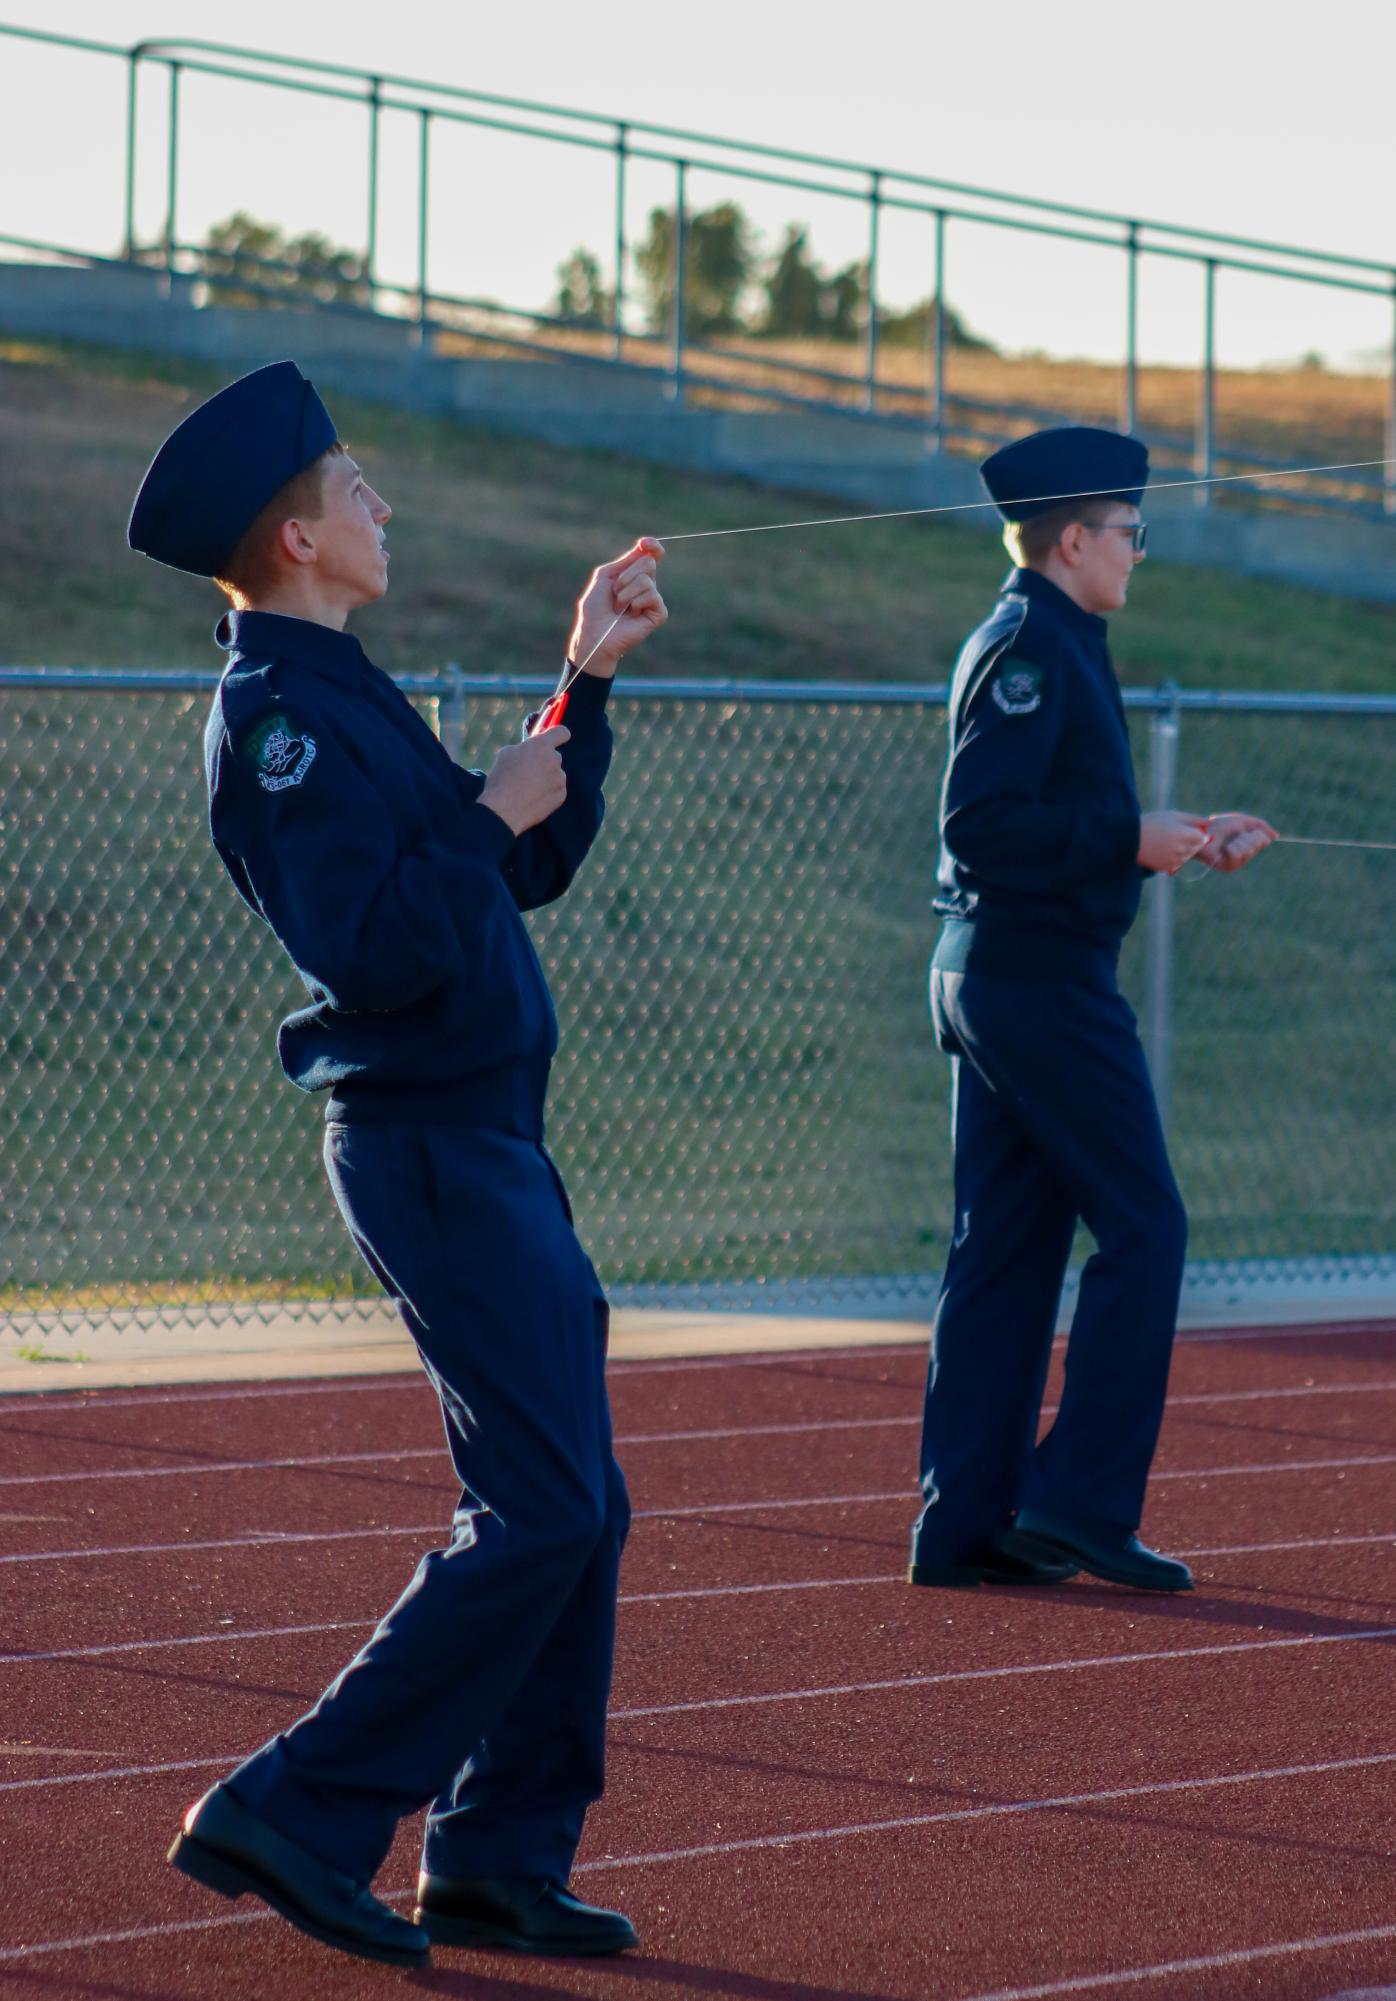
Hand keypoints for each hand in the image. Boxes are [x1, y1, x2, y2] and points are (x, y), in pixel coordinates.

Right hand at [478, 726, 569, 835]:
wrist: (504, 810)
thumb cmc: (501, 779)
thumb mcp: (506, 754)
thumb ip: (523, 748)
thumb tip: (529, 750)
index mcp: (541, 745)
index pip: (561, 732)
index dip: (558, 735)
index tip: (553, 740)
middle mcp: (555, 760)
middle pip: (554, 757)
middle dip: (544, 762)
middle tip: (527, 772)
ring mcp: (560, 778)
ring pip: (555, 775)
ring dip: (545, 779)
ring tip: (527, 789)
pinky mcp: (561, 796)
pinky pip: (556, 790)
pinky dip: (547, 793)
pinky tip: (532, 799)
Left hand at [567, 538, 667, 677]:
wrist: (594, 634)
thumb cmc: (595, 608)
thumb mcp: (605, 576)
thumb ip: (625, 561)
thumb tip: (645, 547)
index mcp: (633, 575)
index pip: (650, 555)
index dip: (652, 546)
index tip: (645, 544)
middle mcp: (646, 585)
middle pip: (648, 563)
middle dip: (626, 576)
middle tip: (615, 592)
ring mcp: (653, 600)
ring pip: (647, 580)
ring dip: (626, 593)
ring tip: (619, 608)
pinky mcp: (659, 614)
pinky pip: (653, 596)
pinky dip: (636, 603)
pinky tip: (631, 614)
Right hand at [1138, 809, 1209, 874]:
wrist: (1129, 839)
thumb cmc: (1152, 823)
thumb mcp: (1173, 816)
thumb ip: (1194, 820)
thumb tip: (1209, 824)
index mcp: (1185, 835)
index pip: (1203, 838)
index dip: (1196, 833)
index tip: (1186, 829)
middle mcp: (1182, 850)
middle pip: (1196, 848)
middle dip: (1190, 842)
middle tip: (1173, 835)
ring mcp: (1174, 861)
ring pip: (1186, 856)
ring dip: (1181, 850)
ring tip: (1165, 842)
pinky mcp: (1166, 868)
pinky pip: (1176, 863)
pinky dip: (1172, 858)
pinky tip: (1160, 850)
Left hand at [1197, 811, 1277, 872]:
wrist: (1202, 832)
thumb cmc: (1220, 826)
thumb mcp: (1243, 821)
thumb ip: (1260, 826)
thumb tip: (1275, 835)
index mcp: (1250, 845)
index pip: (1264, 840)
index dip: (1256, 832)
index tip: (1245, 829)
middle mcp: (1246, 856)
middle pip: (1258, 844)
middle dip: (1246, 835)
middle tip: (1234, 835)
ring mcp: (1237, 863)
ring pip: (1249, 850)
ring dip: (1237, 841)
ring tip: (1227, 842)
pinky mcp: (1228, 868)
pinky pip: (1238, 855)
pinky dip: (1230, 848)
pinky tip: (1223, 849)